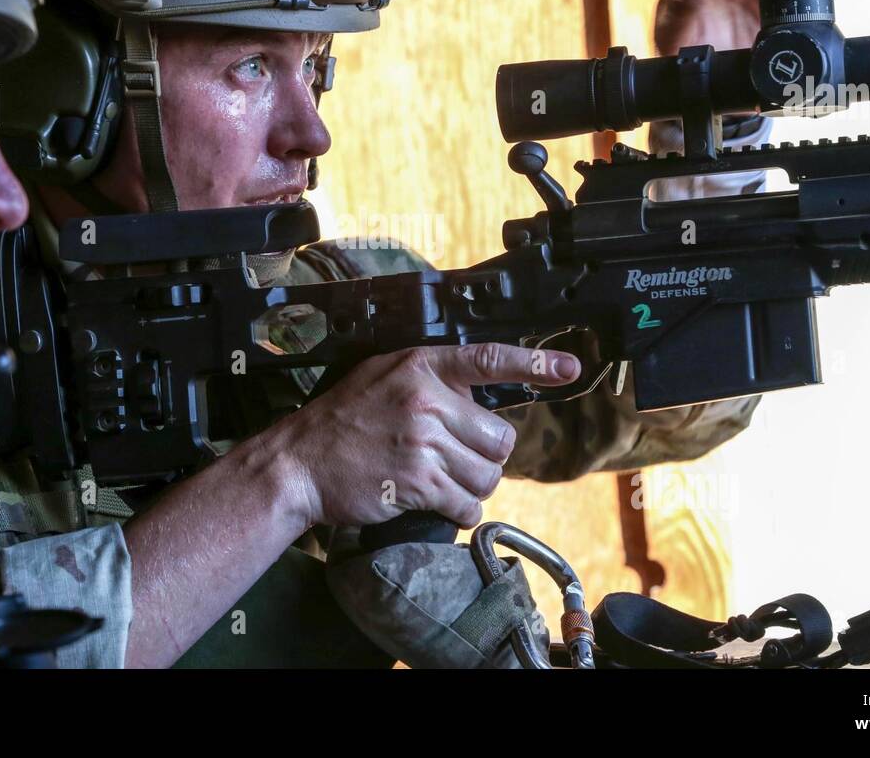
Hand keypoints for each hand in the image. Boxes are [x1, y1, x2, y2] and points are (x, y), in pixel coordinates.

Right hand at [275, 343, 580, 528]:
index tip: (571, 369)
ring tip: (439, 481)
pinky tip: (434, 502)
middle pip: (499, 437)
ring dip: (472, 486)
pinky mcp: (419, 482)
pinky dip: (459, 510)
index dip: (535, 365)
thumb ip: (431, 381)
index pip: (489, 360)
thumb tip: (479, 397)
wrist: (298, 464)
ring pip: (488, 474)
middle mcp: (426, 400)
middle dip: (484, 455)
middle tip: (454, 459)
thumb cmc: (342, 422)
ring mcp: (423, 442)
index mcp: (420, 366)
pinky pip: (467, 503)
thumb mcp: (382, 377)